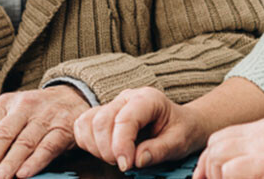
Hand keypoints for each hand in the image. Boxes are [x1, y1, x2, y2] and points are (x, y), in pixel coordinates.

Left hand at [0, 85, 89, 178]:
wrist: (74, 96)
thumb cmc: (36, 112)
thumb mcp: (10, 117)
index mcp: (6, 104)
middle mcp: (25, 107)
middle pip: (3, 135)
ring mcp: (46, 117)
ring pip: (24, 143)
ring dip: (9, 165)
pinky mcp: (64, 128)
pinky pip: (48, 147)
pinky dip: (35, 162)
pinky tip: (23, 174)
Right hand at [73, 87, 207, 171]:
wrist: (181, 124)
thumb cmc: (181, 130)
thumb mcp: (179, 142)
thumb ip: (160, 150)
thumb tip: (138, 160)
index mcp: (148, 98)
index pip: (125, 119)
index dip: (121, 145)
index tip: (126, 165)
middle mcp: (127, 97)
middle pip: (102, 121)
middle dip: (108, 149)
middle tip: (124, 164)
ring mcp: (112, 105)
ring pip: (88, 123)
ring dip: (97, 147)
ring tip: (117, 158)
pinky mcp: (102, 115)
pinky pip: (83, 126)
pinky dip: (88, 143)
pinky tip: (105, 152)